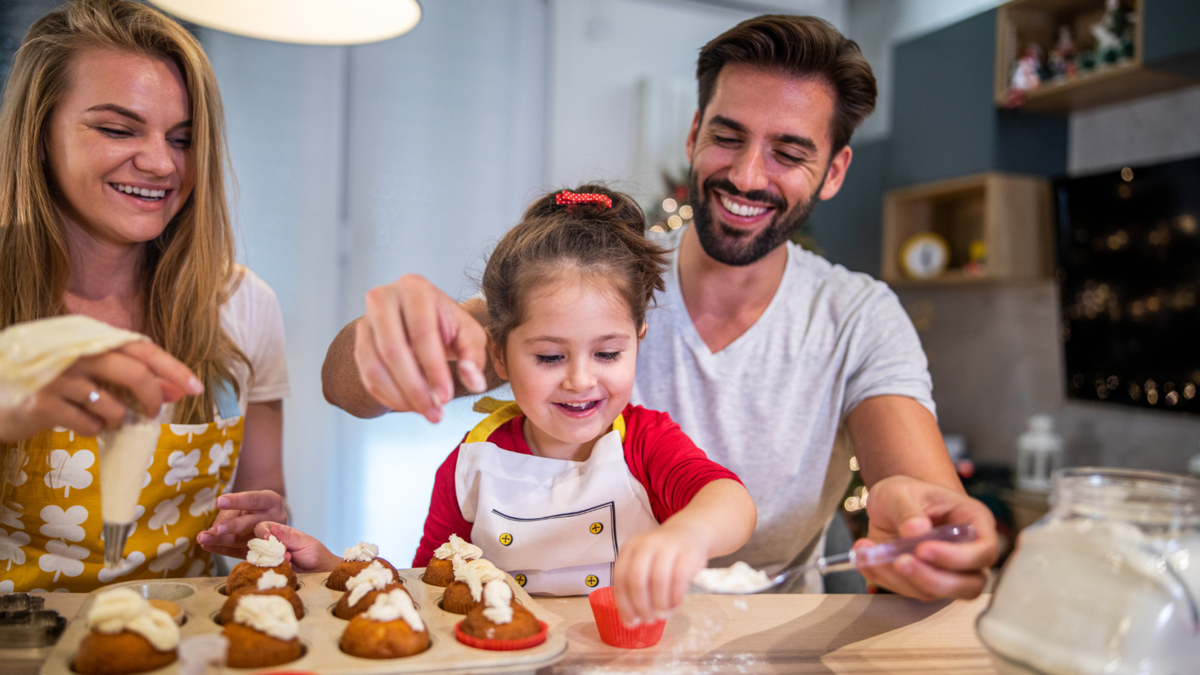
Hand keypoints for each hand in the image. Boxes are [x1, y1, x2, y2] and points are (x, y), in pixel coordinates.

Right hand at [0, 341, 201, 442]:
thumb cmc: (46, 379)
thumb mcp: (85, 368)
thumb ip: (124, 374)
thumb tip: (172, 391)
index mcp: (87, 336)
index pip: (141, 347)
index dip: (172, 368)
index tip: (196, 387)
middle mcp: (74, 351)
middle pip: (133, 373)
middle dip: (152, 397)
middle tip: (153, 412)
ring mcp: (57, 377)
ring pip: (113, 405)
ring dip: (117, 419)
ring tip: (105, 419)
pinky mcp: (43, 405)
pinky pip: (89, 424)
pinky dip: (94, 430)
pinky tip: (82, 424)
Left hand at [197, 490, 288, 557]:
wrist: (267, 517)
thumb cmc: (252, 507)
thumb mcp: (244, 503)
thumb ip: (231, 513)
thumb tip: (214, 531)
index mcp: (272, 501)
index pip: (254, 500)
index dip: (237, 501)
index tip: (218, 502)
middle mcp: (277, 519)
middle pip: (253, 523)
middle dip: (232, 526)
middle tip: (215, 529)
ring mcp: (272, 538)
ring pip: (245, 541)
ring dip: (221, 540)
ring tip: (202, 539)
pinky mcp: (263, 552)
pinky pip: (241, 552)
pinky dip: (222, 549)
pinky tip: (208, 546)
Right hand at [252, 521, 340, 573]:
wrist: (320, 570)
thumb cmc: (314, 552)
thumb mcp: (303, 542)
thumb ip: (287, 536)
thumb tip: (272, 527)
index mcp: (281, 532)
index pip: (263, 527)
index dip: (262, 531)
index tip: (267, 538)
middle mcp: (275, 543)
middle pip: (258, 542)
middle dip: (269, 548)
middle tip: (285, 551)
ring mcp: (273, 556)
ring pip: (262, 556)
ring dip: (274, 558)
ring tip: (289, 559)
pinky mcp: (274, 567)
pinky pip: (267, 567)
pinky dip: (276, 567)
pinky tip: (288, 566)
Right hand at [355, 275, 488, 421]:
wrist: (420, 317)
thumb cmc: (447, 324)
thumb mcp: (469, 334)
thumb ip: (474, 357)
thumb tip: (474, 382)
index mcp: (416, 289)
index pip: (422, 332)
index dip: (434, 368)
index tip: (446, 398)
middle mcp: (384, 299)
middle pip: (393, 350)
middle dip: (415, 388)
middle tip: (435, 413)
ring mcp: (366, 320)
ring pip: (375, 366)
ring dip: (400, 397)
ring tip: (426, 412)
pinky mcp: (358, 342)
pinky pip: (367, 376)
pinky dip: (388, 397)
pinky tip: (410, 406)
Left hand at [612, 520, 708, 625]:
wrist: (689, 533)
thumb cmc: (662, 556)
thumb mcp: (644, 564)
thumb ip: (635, 587)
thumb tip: (630, 621)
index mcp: (629, 549)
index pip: (621, 580)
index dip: (625, 605)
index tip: (631, 622)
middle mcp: (646, 544)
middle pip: (637, 580)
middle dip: (642, 606)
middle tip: (649, 620)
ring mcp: (667, 546)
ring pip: (658, 580)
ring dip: (660, 604)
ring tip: (663, 614)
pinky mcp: (687, 552)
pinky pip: (679, 578)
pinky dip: (676, 597)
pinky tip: (676, 605)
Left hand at [857, 475, 997, 600]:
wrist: (892, 505)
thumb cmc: (906, 494)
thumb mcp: (901, 491)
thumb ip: (907, 509)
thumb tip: (916, 530)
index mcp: (974, 523)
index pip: (984, 552)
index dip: (957, 557)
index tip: (923, 549)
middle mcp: (968, 553)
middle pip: (969, 585)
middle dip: (932, 579)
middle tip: (900, 562)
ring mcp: (948, 572)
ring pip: (937, 593)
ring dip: (902, 580)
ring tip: (872, 555)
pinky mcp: (925, 583)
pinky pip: (909, 591)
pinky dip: (885, 579)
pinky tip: (866, 559)